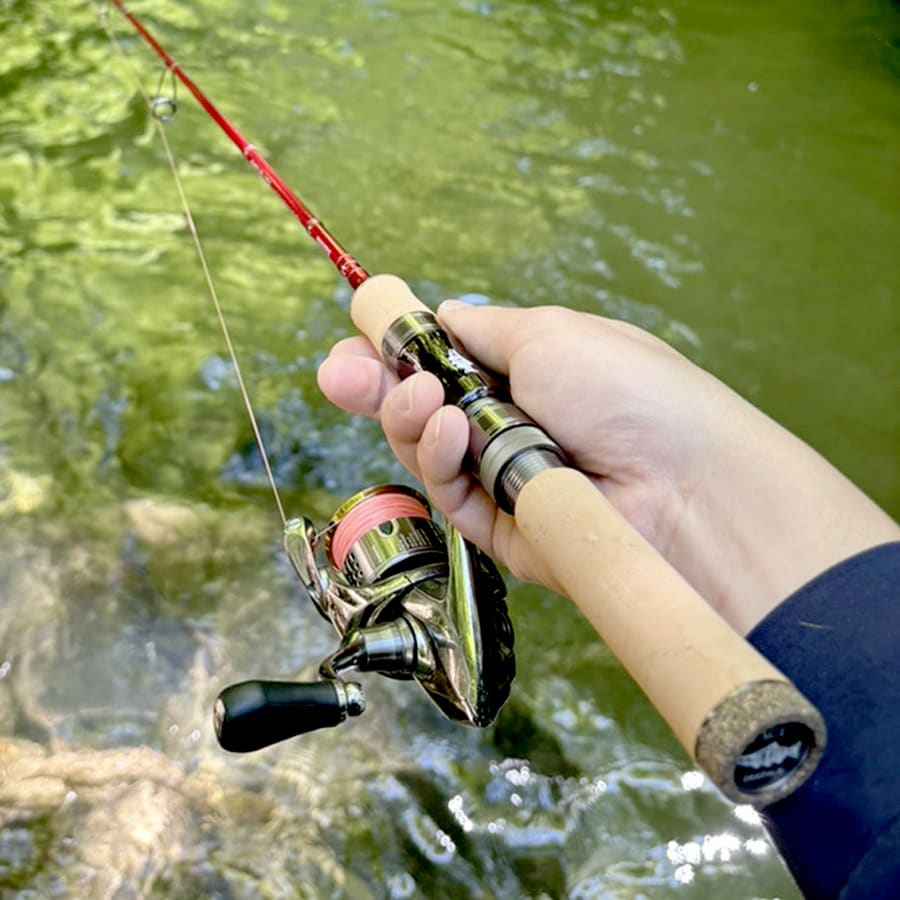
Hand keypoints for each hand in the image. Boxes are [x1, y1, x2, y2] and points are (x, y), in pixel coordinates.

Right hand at [318, 294, 898, 632]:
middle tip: (340, 373)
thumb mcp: (548, 333)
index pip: (439, 362)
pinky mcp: (503, 529)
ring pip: (425, 452)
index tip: (353, 343)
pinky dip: (439, 462)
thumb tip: (441, 315)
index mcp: (524, 369)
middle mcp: (508, 423)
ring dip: (410, 420)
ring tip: (422, 401)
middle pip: (418, 409)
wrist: (684, 483)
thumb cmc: (627, 389)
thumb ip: (480, 330)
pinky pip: (451, 496)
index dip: (391, 354)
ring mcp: (504, 477)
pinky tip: (446, 433)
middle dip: (376, 388)